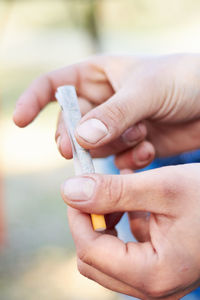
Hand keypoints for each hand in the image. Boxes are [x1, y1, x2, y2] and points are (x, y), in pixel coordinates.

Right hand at [13, 54, 199, 168]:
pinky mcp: (132, 145)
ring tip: (141, 136)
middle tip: (75, 151)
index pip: (54, 85)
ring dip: (112, 148)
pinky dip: (129, 160)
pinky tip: (149, 149)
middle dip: (73, 139)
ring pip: (94, 147)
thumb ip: (114, 114)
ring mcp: (117, 126)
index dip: (33, 101)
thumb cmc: (183, 80)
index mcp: (99, 76)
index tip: (20, 120)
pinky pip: (116, 160)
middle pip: (70, 125)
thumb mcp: (147, 90)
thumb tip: (81, 138)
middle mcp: (103, 102)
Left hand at [62, 164, 199, 298]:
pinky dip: (122, 222)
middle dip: (90, 221)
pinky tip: (136, 200)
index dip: (78, 218)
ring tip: (121, 192)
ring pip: (107, 254)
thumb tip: (69, 192)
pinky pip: (125, 248)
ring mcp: (156, 278)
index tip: (77, 188)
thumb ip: (113, 191)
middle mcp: (153, 286)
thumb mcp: (162, 188)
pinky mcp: (158, 264)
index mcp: (153, 274)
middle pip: (94, 259)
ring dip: (107, 220)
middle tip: (95, 189)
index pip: (90, 252)